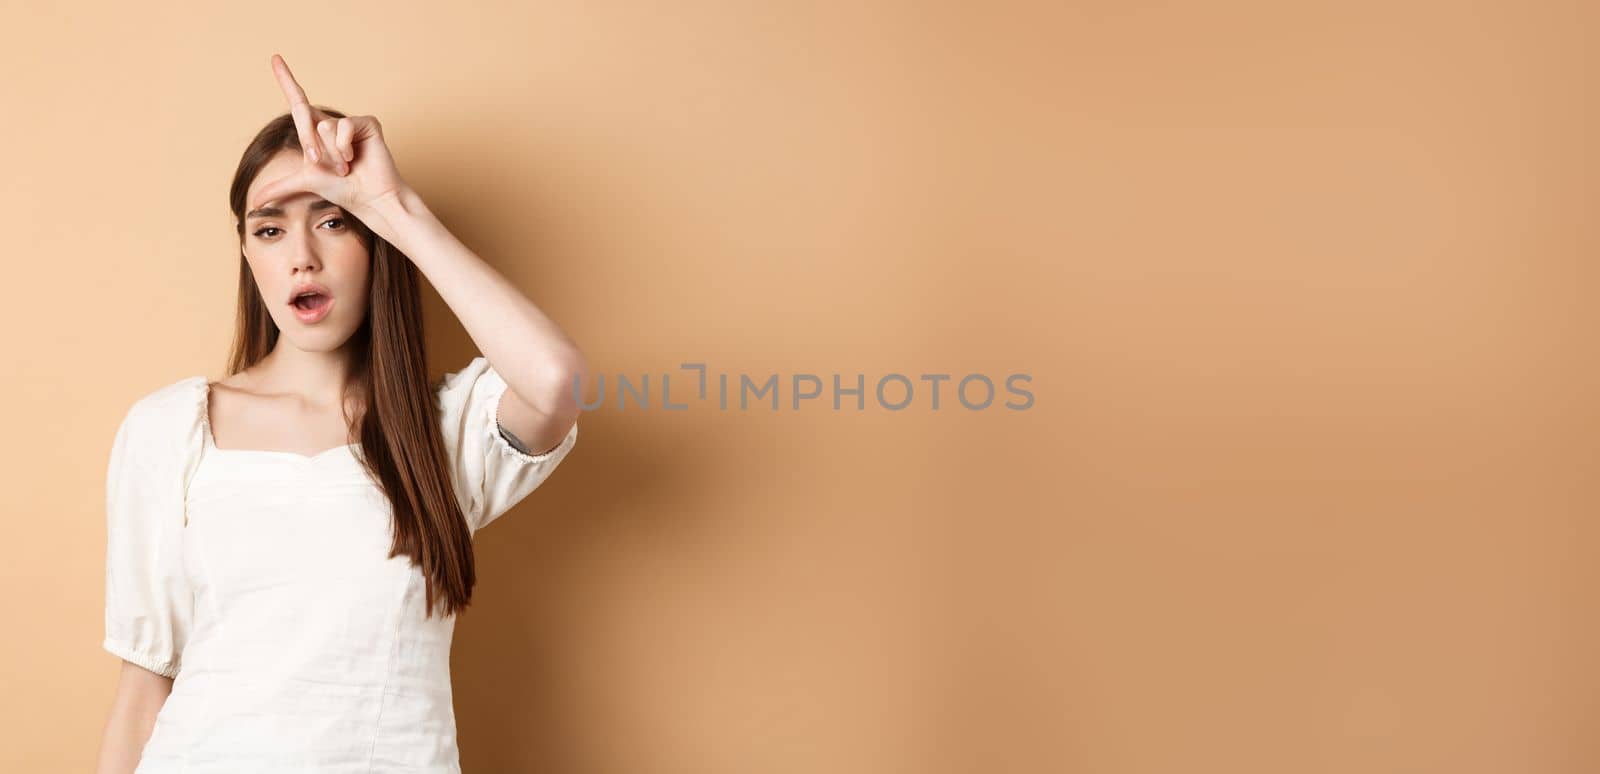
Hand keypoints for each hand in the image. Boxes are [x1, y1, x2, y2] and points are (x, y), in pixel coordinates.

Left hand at [248, 54, 408, 218]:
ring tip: (346, 167)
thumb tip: (252, 203)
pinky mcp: (367, 123)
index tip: (274, 57)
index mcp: (315, 132)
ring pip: (323, 127)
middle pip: (303, 115)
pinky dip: (344, 147)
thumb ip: (279, 188)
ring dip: (331, 154)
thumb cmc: (343, 190)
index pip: (297, 101)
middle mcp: (330, 123)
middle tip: (325, 167)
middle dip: (311, 146)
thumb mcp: (304, 184)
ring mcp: (349, 122)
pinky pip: (343, 127)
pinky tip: (355, 159)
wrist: (368, 198)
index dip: (286, 79)